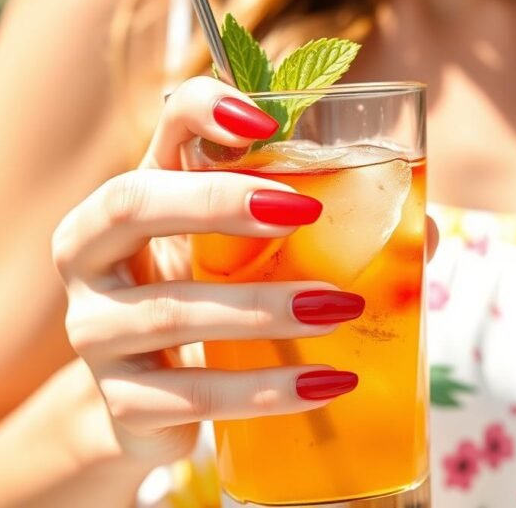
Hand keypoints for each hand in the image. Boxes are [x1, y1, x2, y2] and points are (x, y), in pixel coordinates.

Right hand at [52, 77, 364, 466]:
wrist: (156, 405)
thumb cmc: (210, 301)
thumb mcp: (243, 252)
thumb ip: (317, 230)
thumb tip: (424, 233)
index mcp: (135, 197)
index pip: (160, 128)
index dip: (206, 110)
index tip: (269, 117)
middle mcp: (91, 253)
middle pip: (133, 204)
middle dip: (218, 202)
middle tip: (304, 212)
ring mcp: (95, 329)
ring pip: (172, 312)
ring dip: (264, 309)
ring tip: (342, 308)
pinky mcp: (121, 401)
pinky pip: (191, 395)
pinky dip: (264, 390)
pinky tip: (326, 385)